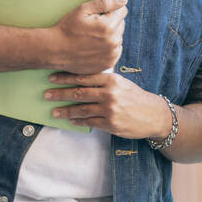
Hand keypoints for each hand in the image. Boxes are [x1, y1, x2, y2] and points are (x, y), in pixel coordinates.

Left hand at [45, 72, 171, 137]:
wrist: (154, 115)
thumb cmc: (137, 97)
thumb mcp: (123, 84)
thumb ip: (104, 81)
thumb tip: (81, 79)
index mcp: (112, 80)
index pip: (84, 77)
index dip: (66, 77)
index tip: (52, 77)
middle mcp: (110, 93)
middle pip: (79, 92)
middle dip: (60, 93)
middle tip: (46, 94)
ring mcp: (110, 109)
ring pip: (81, 109)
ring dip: (65, 110)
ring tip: (53, 111)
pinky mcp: (110, 124)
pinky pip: (89, 122)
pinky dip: (78, 121)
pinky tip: (71, 121)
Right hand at [48, 0, 126, 73]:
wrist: (55, 51)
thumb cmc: (67, 28)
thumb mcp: (82, 10)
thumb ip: (105, 3)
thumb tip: (124, 0)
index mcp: (108, 26)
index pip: (123, 11)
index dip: (110, 10)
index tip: (98, 15)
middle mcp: (114, 41)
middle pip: (121, 24)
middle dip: (111, 22)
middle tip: (93, 27)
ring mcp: (112, 54)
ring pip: (119, 37)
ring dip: (110, 35)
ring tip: (92, 37)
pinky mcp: (109, 63)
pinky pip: (116, 50)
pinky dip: (109, 48)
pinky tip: (95, 46)